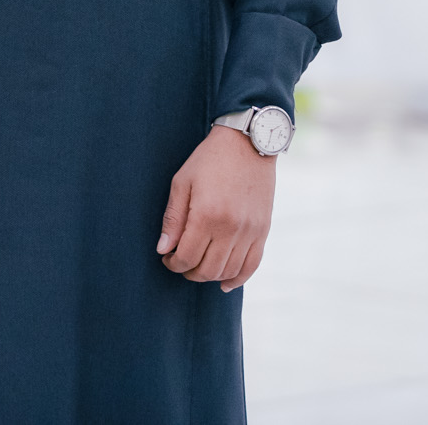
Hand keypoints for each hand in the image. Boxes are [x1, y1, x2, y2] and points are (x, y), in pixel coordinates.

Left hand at [156, 125, 275, 291]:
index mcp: (207, 215)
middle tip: (180, 262)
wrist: (248, 144)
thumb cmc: (209, 160)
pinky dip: (238, 278)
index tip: (167, 258)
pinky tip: (225, 283)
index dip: (173, 264)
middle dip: (189, 272)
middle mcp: (231, 228)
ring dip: (210, 275)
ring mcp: (250, 231)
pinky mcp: (263, 231)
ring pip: (229, 271)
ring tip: (198, 266)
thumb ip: (173, 218)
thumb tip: (163, 249)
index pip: (187, 257)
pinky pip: (252, 265)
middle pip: (207, 269)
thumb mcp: (182, 182)